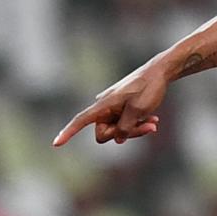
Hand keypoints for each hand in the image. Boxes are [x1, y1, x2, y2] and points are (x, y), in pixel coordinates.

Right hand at [53, 68, 167, 145]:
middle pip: (106, 132)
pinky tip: (153, 119)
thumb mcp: (138, 111)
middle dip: (126, 133)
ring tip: (154, 122)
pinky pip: (125, 122)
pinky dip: (138, 122)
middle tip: (149, 127)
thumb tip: (118, 139)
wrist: (161, 71)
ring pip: (119, 129)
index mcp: (104, 104)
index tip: (55, 144)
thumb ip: (125, 127)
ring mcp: (114, 107)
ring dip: (136, 128)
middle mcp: (105, 106)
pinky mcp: (123, 106)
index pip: (81, 120)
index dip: (69, 132)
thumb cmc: (149, 88)